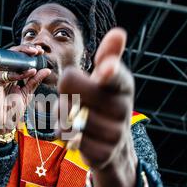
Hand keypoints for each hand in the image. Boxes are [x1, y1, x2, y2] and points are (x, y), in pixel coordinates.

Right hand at [0, 44, 50, 135]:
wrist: (3, 122)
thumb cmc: (12, 110)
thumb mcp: (27, 93)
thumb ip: (35, 81)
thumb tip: (47, 70)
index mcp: (11, 74)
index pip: (19, 59)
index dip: (29, 53)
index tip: (41, 52)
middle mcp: (3, 73)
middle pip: (12, 55)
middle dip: (25, 50)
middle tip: (38, 50)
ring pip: (9, 59)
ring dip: (22, 56)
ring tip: (34, 56)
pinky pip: (7, 73)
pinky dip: (19, 73)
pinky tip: (29, 72)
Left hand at [57, 28, 137, 186]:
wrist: (112, 147)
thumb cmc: (102, 105)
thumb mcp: (106, 81)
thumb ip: (107, 57)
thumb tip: (119, 32)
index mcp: (123, 85)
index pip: (115, 75)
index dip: (108, 70)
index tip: (105, 68)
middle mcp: (123, 108)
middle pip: (72, 89)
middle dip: (64, 94)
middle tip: (73, 100)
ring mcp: (115, 133)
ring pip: (68, 118)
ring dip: (64, 120)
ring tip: (78, 120)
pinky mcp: (104, 153)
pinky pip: (71, 140)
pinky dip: (68, 138)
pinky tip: (79, 137)